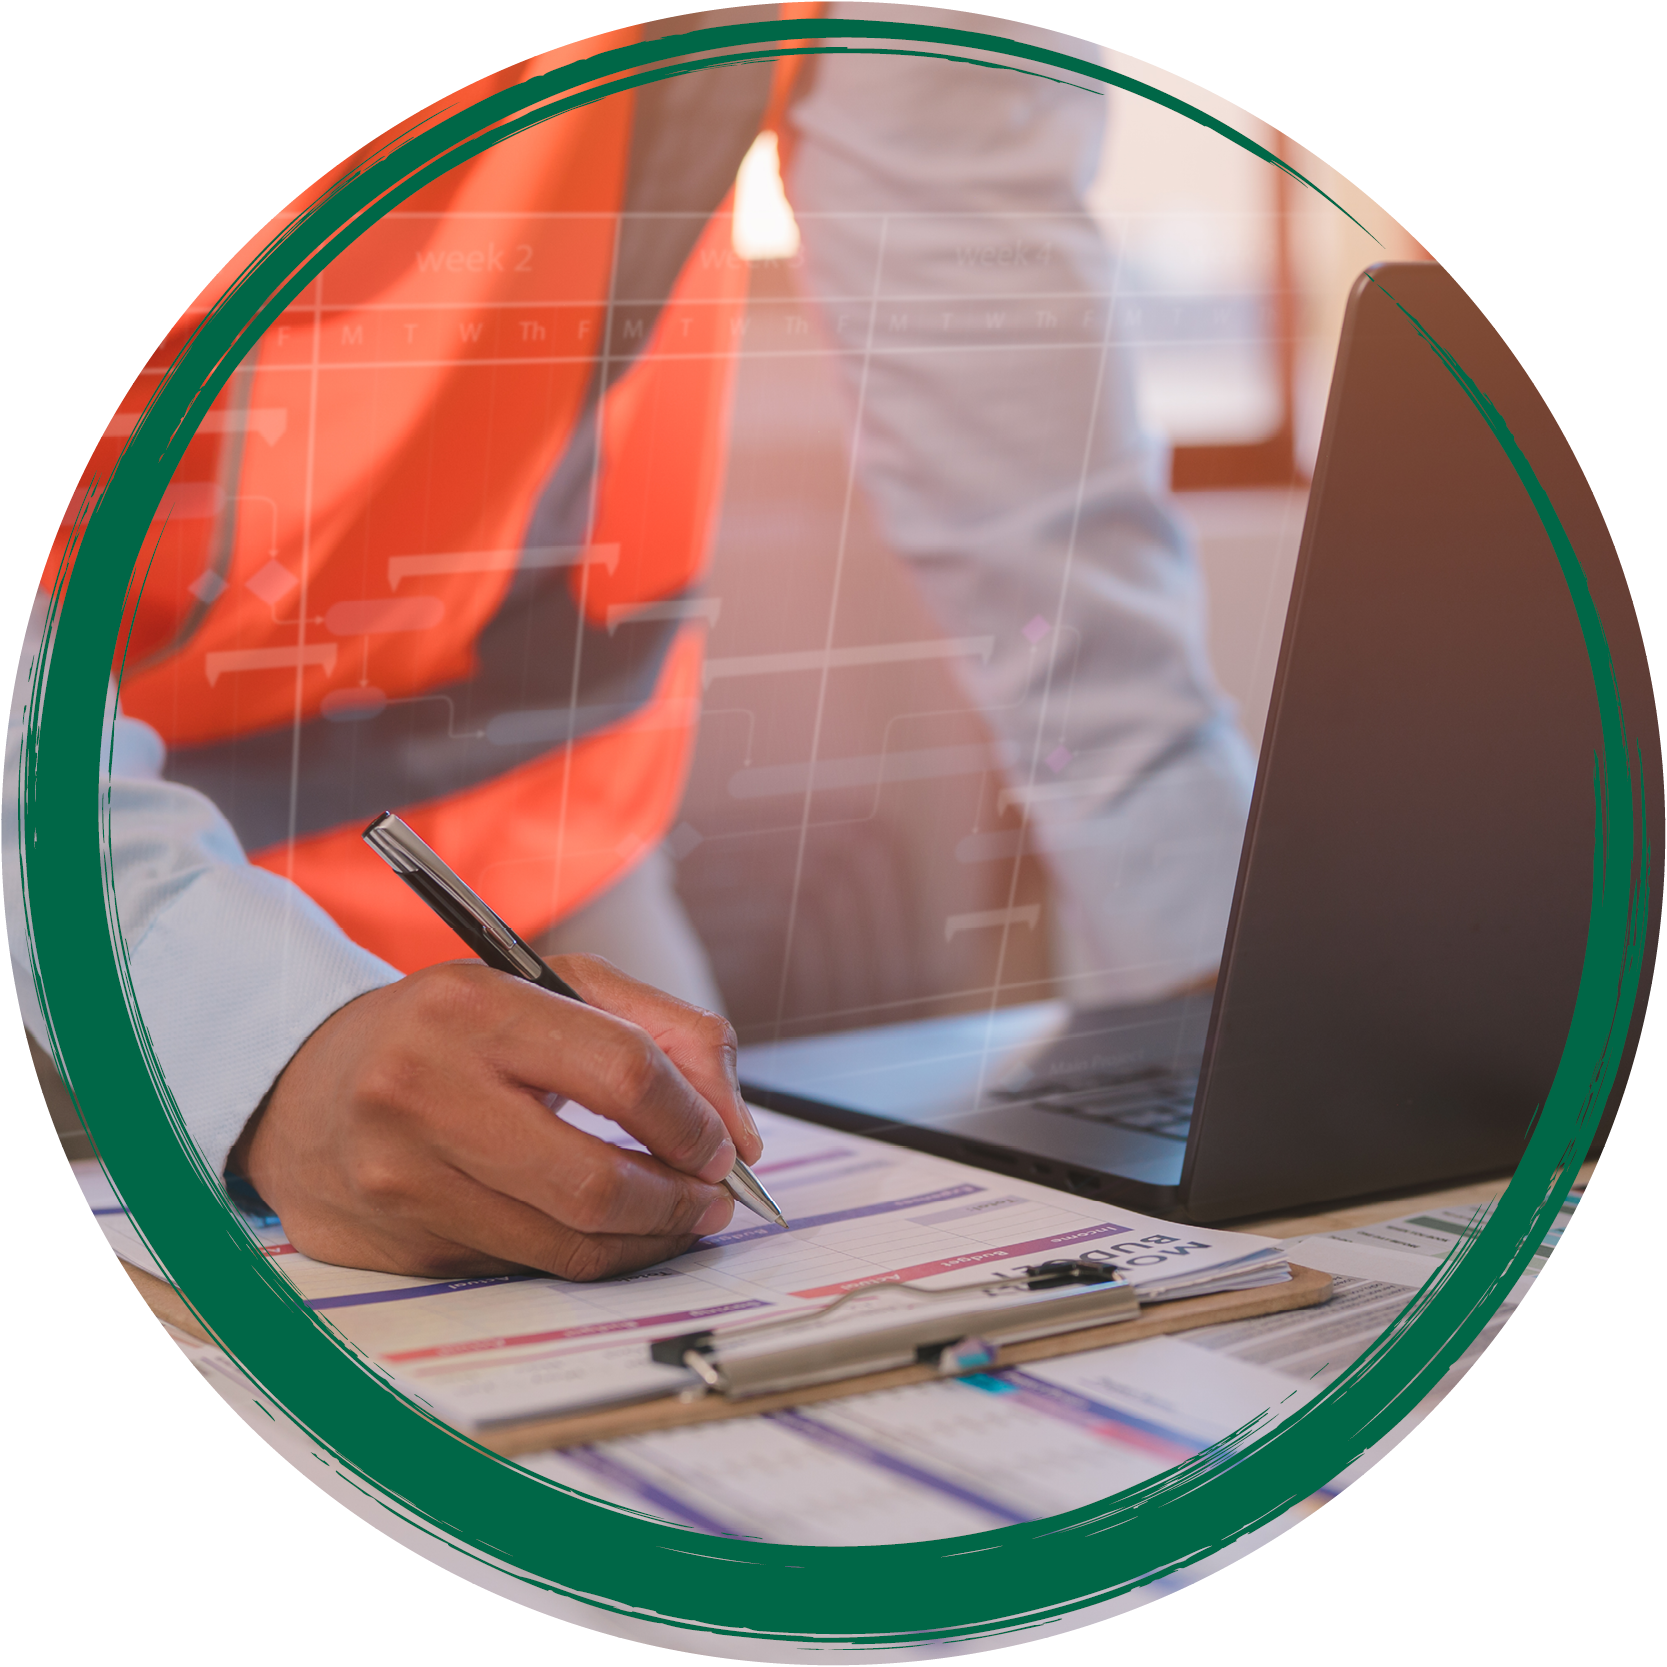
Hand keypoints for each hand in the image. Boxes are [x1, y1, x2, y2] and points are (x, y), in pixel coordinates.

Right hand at [230, 956, 763, 1282]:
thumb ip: (664, 1031)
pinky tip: (608, 1230)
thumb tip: (738, 1129)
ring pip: (568, 1243)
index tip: (725, 1144)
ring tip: (676, 1215)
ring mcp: (404, 1176)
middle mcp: (425, 1090)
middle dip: (679, 1199)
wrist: (306, 1087)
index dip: (694, 1118)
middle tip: (712, 1196)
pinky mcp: (402, 1243)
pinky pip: (529, 1266)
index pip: (623, 1070)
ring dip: (648, 1239)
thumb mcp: (554, 987)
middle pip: (596, 1180)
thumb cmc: (453, 1031)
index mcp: (474, 1007)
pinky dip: (589, 1255)